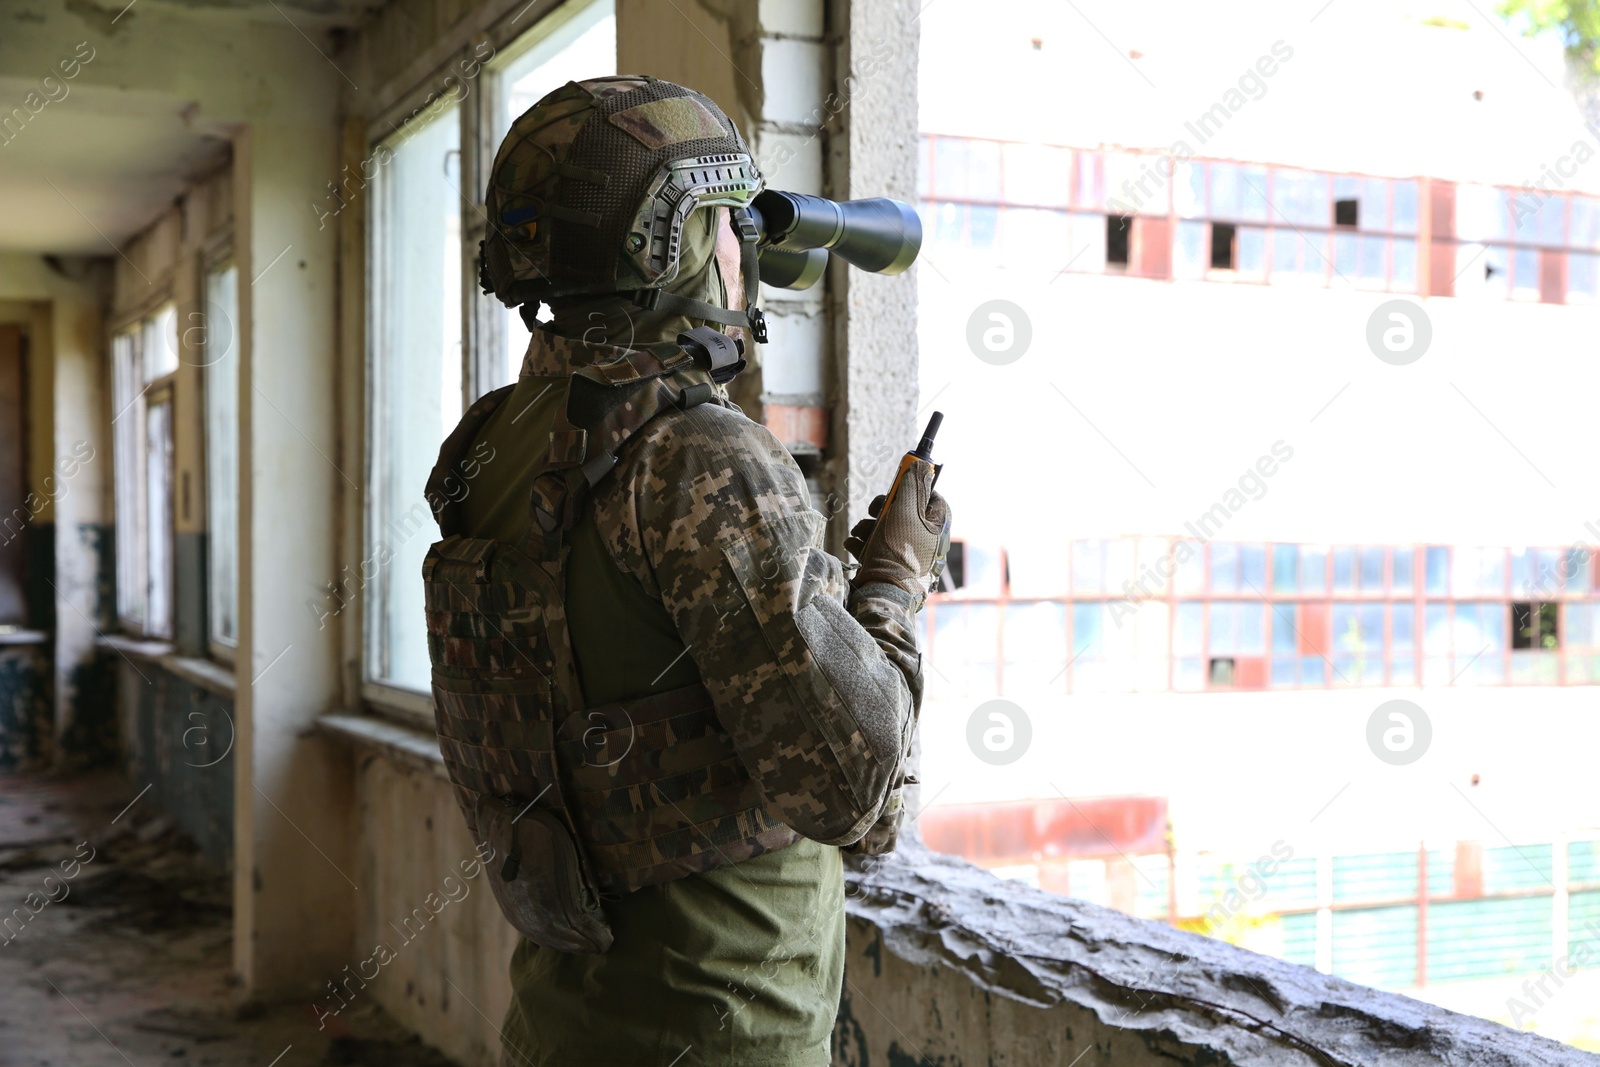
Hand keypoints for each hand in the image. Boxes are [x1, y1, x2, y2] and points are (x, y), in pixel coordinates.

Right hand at [845, 462, 950, 607]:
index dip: (914, 487)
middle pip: (904, 511)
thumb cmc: (898, 550)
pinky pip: (875, 547)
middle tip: (874, 509)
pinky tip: (854, 545)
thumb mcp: (906, 510)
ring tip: (859, 532)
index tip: (898, 485)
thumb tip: (922, 467)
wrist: (884, 592)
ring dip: (868, 526)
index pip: (932, 497)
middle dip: (882, 508)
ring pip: (886, 528)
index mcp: (936, 526)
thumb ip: (912, 485)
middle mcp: (925, 540)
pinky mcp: (889, 566)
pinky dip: (862, 543)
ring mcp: (906, 555)